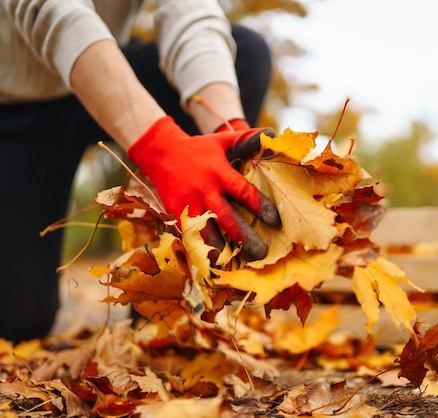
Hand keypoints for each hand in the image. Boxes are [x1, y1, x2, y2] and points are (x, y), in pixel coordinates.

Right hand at [128, 116, 279, 260]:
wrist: (161, 154)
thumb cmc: (198, 148)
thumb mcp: (222, 141)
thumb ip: (247, 139)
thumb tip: (272, 133)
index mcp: (219, 173)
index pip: (243, 192)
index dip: (260, 207)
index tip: (276, 221)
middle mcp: (205, 191)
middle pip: (227, 219)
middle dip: (245, 238)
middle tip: (262, 253)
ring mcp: (190, 206)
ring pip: (208, 234)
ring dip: (223, 251)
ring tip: (239, 266)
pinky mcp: (178, 216)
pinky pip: (192, 238)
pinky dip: (202, 252)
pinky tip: (215, 265)